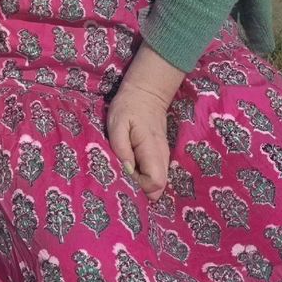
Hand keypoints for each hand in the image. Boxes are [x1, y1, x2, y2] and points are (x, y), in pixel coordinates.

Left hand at [106, 45, 184, 201]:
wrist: (146, 94)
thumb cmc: (128, 107)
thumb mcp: (117, 123)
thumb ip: (121, 147)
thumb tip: (127, 170)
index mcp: (152, 148)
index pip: (155, 181)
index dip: (139, 184)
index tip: (124, 172)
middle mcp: (162, 156)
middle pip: (159, 187)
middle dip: (141, 188)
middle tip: (124, 173)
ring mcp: (164, 156)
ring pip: (158, 183)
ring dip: (142, 183)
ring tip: (126, 169)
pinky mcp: (160, 156)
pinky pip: (156, 175)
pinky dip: (144, 177)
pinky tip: (132, 166)